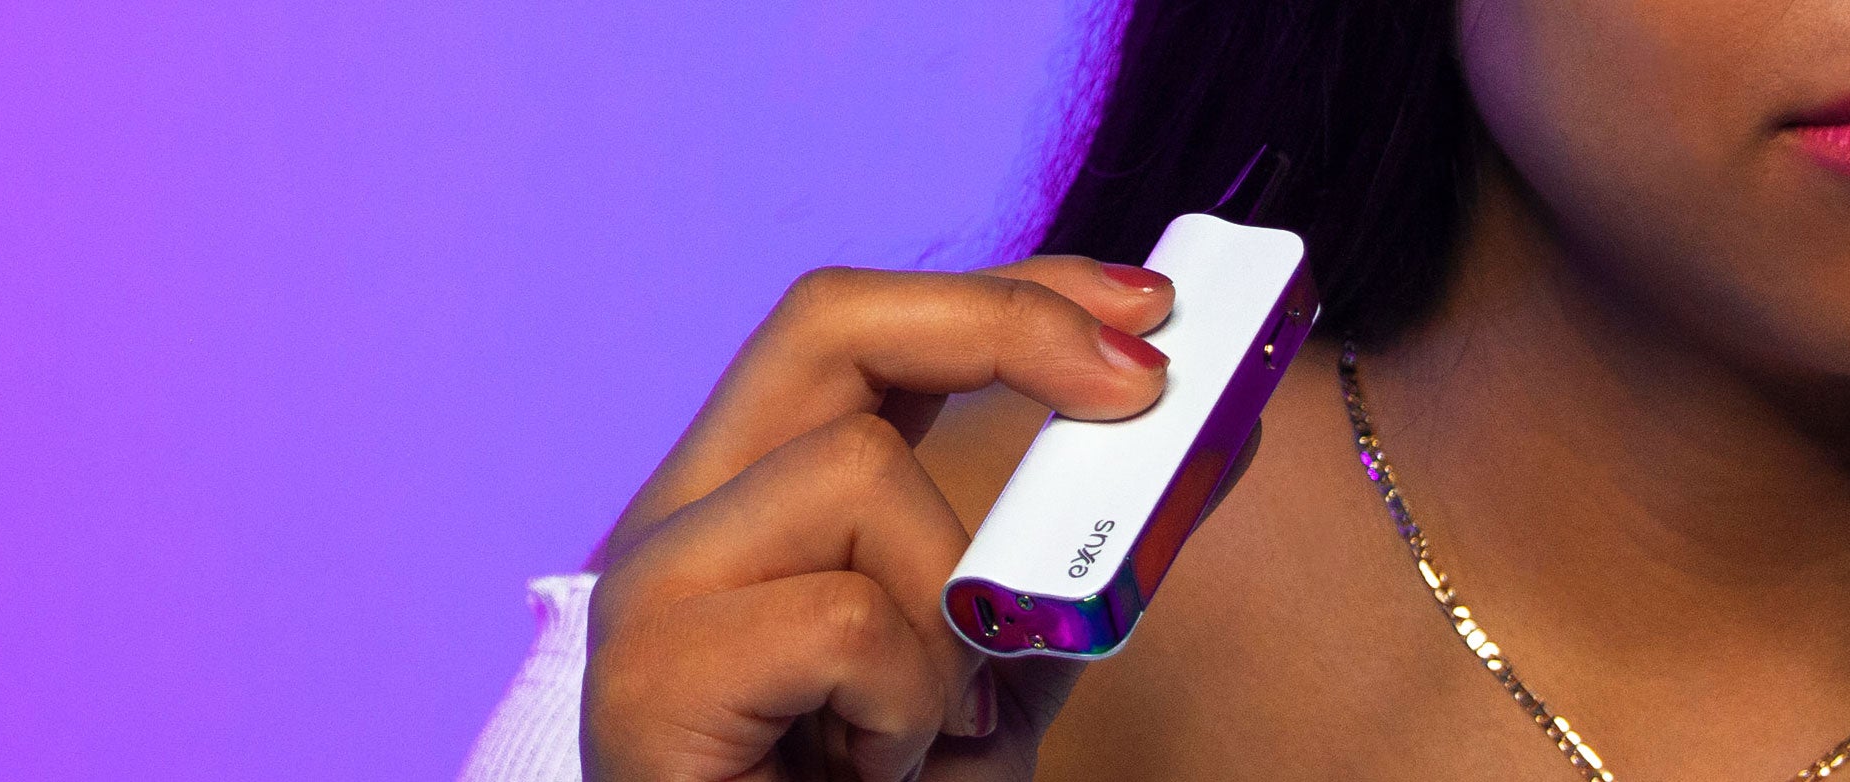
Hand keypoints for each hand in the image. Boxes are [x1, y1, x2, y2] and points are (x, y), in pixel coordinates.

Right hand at [582, 255, 1176, 780]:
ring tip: (931, 731)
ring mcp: (648, 592)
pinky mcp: (650, 677)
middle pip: (825, 320)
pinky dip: (911, 705)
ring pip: (859, 478)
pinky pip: (850, 619)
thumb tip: (1200, 445)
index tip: (1143, 305)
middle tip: (1138, 386)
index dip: (1007, 292)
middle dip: (1004, 324)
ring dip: (952, 611)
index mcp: (747, 502)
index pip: (860, 329)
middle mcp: (675, 521)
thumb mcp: (1000, 678)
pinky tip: (876, 772)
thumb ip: (1064, 567)